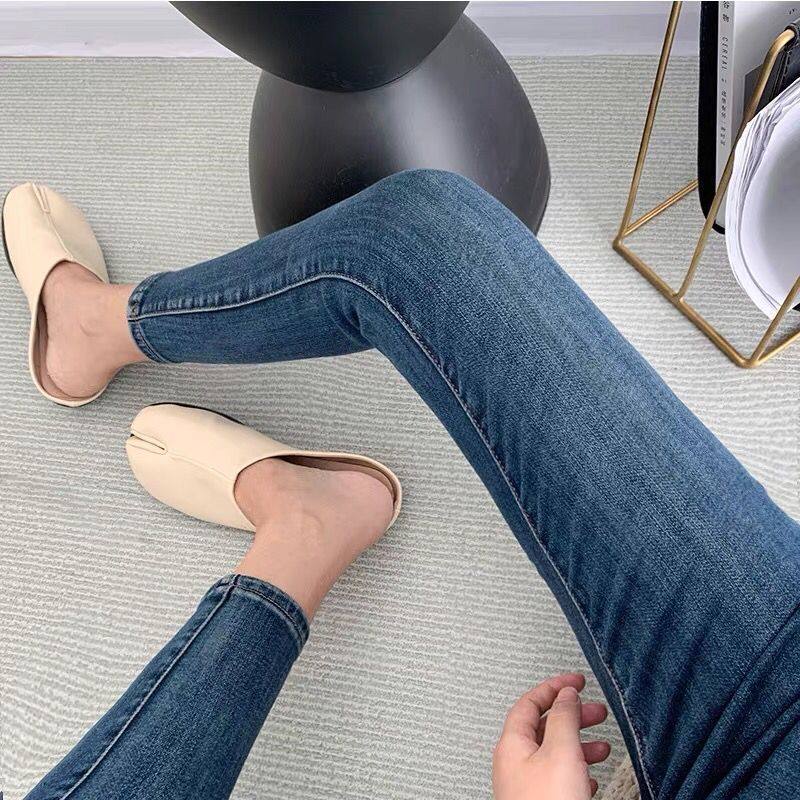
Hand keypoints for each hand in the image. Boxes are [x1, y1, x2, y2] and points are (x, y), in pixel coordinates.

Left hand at [492, 673, 610, 799]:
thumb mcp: (560, 751)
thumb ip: (563, 718)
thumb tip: (566, 695)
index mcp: (512, 743)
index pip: (530, 701)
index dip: (554, 687)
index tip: (575, 681)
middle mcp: (514, 762)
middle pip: (544, 726)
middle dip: (573, 716)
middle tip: (595, 711)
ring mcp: (524, 784)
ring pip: (554, 753)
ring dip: (579, 744)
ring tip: (602, 746)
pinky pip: (557, 777)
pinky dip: (576, 769)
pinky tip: (588, 774)